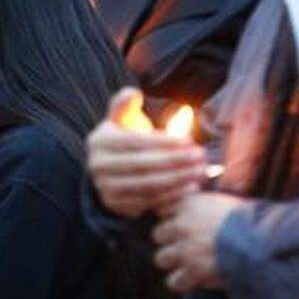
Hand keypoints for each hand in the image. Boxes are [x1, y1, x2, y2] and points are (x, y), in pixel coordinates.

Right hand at [87, 89, 207, 217]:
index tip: (190, 141)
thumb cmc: (124, 138)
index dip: (165, 142)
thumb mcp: (122, 118)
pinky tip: (190, 187)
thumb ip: (125, 103)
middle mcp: (97, 166)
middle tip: (201, 157)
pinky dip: (172, 196)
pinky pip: (149, 202)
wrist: (110, 170)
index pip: (137, 141)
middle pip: (144, 165)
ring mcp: (105, 188)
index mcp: (100, 141)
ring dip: (179, 180)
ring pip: (149, 185)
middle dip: (177, 161)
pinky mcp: (115, 205)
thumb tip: (132, 93)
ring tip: (200, 172)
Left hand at [151, 192, 245, 292]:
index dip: (175, 222)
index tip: (185, 228)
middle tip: (186, 249)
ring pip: (161, 259)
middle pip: (158, 234)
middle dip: (170, 243)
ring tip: (189, 267)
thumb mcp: (224, 202)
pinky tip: (195, 281)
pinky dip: (184, 283)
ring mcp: (185, 247)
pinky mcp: (193, 270)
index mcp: (191, 203)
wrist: (265, 241)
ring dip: (174, 264)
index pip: (165, 211)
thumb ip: (203, 206)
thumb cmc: (252, 221)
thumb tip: (194, 214)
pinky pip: (174, 281)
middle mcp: (183, 223)